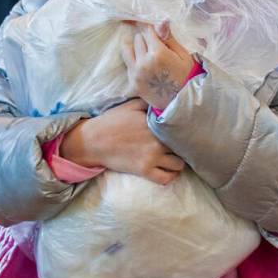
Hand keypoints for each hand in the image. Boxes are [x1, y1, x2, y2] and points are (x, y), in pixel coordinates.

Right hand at [60, 99, 185, 184]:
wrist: (92, 141)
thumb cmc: (112, 121)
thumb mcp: (132, 105)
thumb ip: (151, 103)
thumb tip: (166, 99)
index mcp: (155, 123)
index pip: (180, 127)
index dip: (184, 129)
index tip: (185, 130)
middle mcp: (157, 141)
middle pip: (182, 147)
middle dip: (183, 145)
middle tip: (181, 145)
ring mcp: (151, 157)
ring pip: (178, 164)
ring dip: (178, 161)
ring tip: (175, 157)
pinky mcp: (144, 170)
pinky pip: (166, 178)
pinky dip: (170, 176)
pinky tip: (168, 170)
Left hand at [121, 22, 194, 112]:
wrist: (183, 102)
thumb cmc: (186, 75)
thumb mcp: (182, 55)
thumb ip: (168, 38)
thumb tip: (161, 21)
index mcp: (158, 53)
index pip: (147, 31)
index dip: (149, 27)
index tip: (149, 25)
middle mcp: (143, 62)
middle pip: (137, 39)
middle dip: (146, 39)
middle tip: (156, 45)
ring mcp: (136, 74)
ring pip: (126, 49)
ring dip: (135, 48)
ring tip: (146, 53)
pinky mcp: (132, 84)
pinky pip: (127, 65)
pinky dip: (133, 62)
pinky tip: (143, 66)